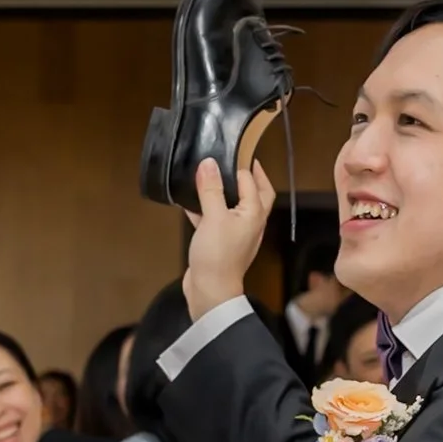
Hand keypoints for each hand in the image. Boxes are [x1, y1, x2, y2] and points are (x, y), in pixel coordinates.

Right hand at [183, 157, 274, 322]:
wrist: (210, 291)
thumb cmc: (218, 256)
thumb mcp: (214, 217)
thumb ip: (211, 189)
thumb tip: (209, 164)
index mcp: (254, 213)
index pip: (252, 182)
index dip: (243, 166)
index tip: (233, 150)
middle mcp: (249, 222)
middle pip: (254, 194)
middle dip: (248, 177)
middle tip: (238, 161)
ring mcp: (234, 232)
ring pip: (232, 205)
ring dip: (223, 192)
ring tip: (210, 176)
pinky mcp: (219, 241)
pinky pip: (213, 219)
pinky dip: (204, 209)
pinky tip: (188, 202)